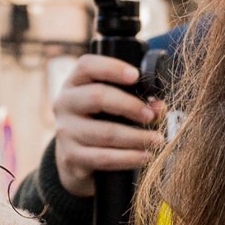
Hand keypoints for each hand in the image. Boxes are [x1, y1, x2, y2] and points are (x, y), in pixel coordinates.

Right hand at [50, 55, 165, 198]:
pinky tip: (145, 156)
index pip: (87, 66)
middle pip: (97, 97)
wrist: (75, 159)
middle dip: (130, 106)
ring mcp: (65, 132)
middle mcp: (65, 104)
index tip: (135, 76)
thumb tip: (159, 107)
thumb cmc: (99, 122)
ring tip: (157, 140)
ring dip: (137, 137)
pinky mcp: (71, 157)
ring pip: (105, 132)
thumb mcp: (111, 105)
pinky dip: (129, 158)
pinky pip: (104, 157)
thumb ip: (135, 99)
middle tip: (152, 116)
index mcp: (74, 84)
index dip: (112, 68)